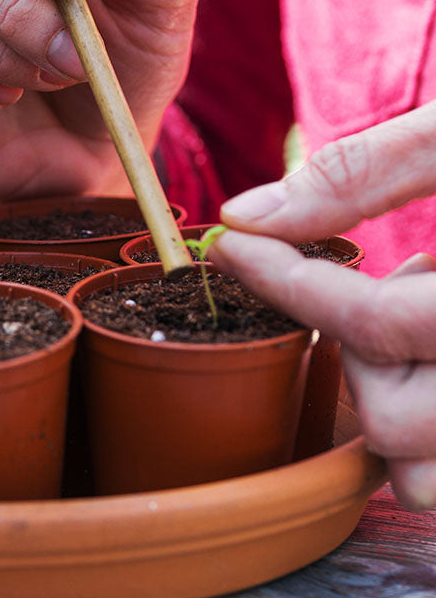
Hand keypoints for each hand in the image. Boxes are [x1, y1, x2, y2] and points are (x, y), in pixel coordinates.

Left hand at [209, 102, 435, 508]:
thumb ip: (362, 172)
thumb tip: (248, 214)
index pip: (372, 321)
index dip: (284, 281)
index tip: (232, 248)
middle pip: (393, 420)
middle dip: (355, 354)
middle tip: (391, 283)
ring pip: (422, 477)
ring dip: (396, 403)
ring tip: (430, 326)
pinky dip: (430, 438)